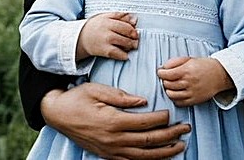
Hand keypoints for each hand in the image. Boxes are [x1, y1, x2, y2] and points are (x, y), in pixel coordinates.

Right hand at [40, 83, 188, 158]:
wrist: (57, 114)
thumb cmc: (78, 98)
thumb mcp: (99, 90)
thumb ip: (122, 96)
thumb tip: (144, 101)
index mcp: (113, 121)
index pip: (144, 123)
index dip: (161, 119)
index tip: (173, 114)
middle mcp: (113, 139)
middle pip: (148, 141)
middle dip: (170, 136)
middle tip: (186, 129)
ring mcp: (109, 150)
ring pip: (142, 156)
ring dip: (163, 152)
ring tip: (180, 147)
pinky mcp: (106, 154)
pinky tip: (159, 157)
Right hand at [77, 12, 138, 61]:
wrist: (80, 38)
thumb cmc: (96, 26)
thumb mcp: (106, 17)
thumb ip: (121, 16)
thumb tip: (134, 19)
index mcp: (109, 20)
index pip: (126, 24)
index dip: (133, 29)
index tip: (135, 32)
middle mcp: (108, 30)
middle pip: (127, 33)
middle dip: (134, 37)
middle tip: (136, 40)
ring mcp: (106, 41)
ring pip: (124, 42)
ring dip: (131, 45)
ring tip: (132, 46)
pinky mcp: (104, 51)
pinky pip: (117, 53)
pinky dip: (124, 55)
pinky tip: (126, 55)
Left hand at [157, 56, 234, 106]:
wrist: (220, 75)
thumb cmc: (205, 66)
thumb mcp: (191, 59)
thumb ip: (176, 61)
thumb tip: (163, 67)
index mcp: (187, 70)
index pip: (167, 74)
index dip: (160, 73)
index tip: (160, 72)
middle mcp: (188, 82)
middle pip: (167, 84)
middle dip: (164, 80)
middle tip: (167, 77)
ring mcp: (191, 92)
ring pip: (171, 94)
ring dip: (168, 89)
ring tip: (171, 85)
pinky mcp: (194, 100)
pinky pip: (178, 102)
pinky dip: (174, 98)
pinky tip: (177, 92)